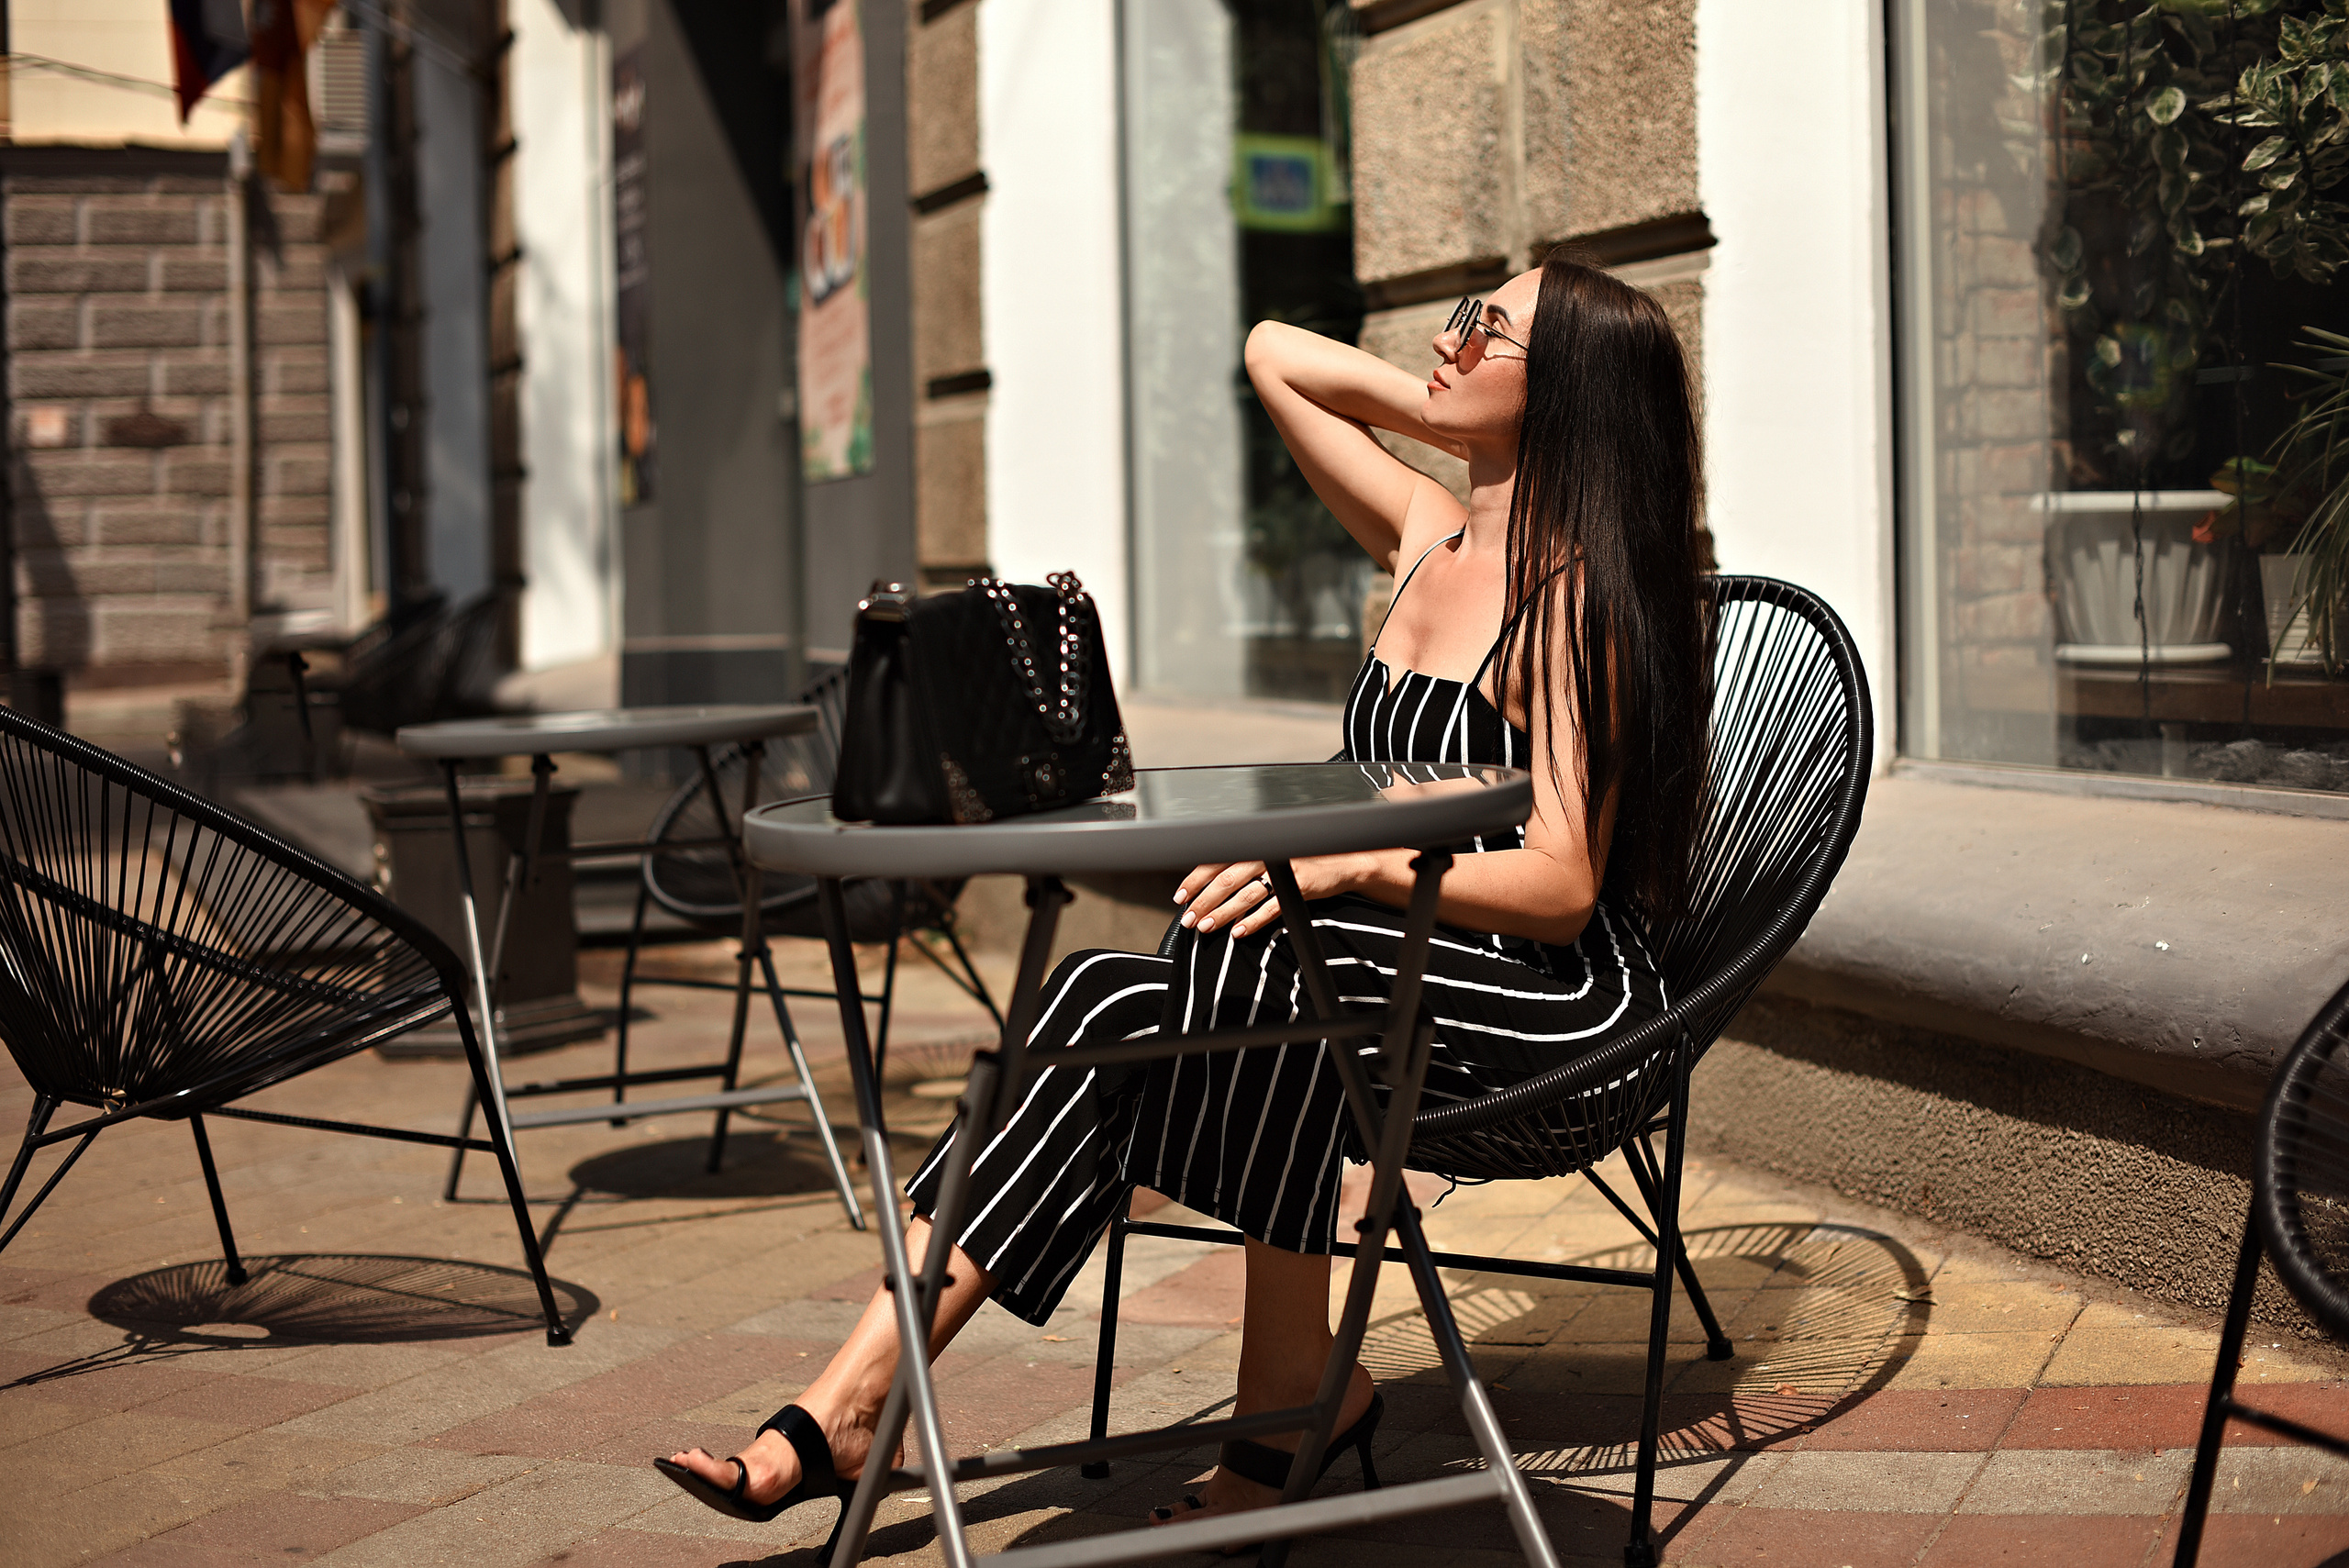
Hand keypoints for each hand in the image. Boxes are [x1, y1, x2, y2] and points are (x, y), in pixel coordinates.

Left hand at [1173, 856, 1367, 939]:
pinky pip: (1272, 907)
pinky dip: (1252, 921)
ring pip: (1245, 894)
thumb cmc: (1298, 863)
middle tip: (1189, 918)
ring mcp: (1283, 871)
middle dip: (1204, 901)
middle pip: (1226, 879)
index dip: (1195, 879)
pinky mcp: (1300, 887)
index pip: (1216, 860)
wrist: (1339, 864)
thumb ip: (1241, 869)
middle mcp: (1267, 854)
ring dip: (1222, 913)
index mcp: (1255, 846)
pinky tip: (1238, 932)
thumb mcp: (1268, 860)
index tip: (1180, 896)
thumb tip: (1207, 891)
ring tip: (1206, 926)